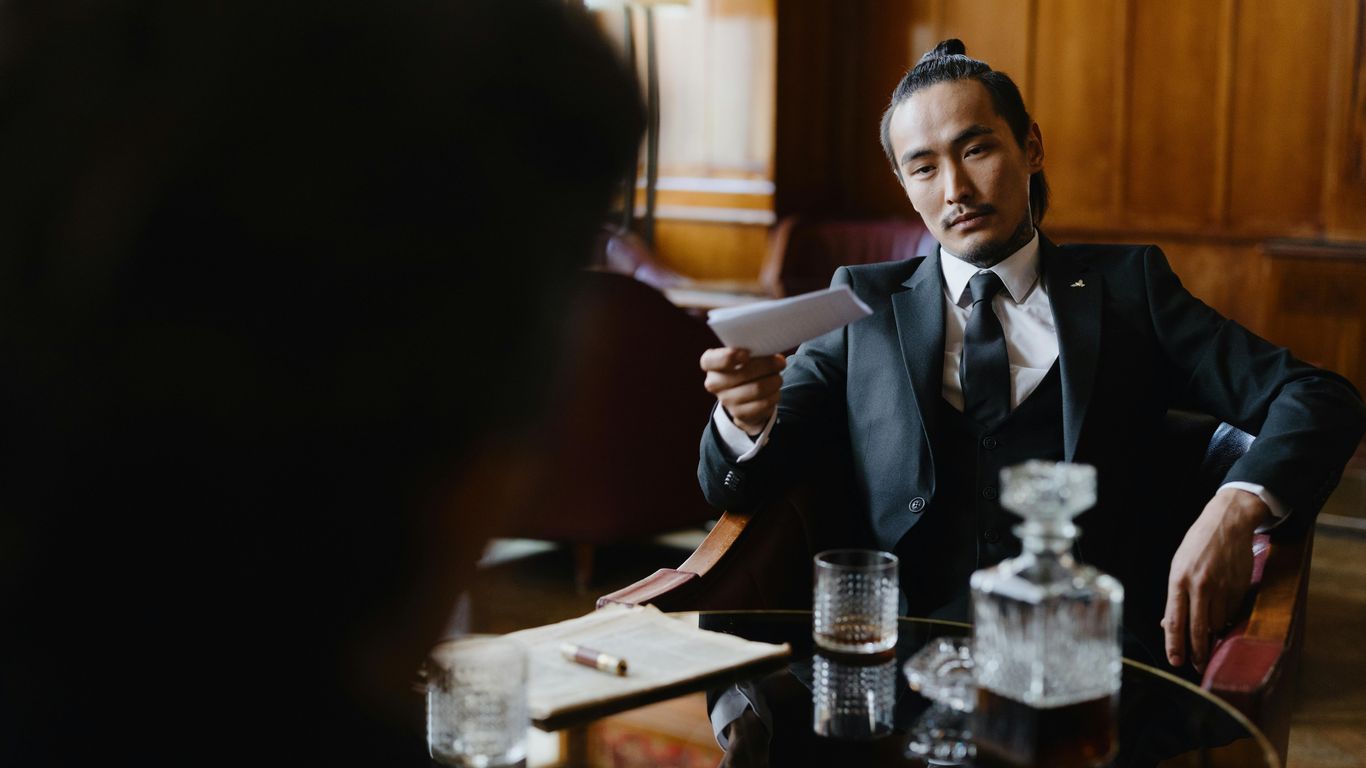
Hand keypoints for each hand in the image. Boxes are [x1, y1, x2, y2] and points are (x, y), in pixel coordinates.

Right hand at [700, 347, 785, 435]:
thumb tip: (775, 358)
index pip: (711, 360)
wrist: (743, 396)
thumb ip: (753, 351)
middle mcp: (713, 383)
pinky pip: (764, 403)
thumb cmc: (745, 366)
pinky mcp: (739, 414)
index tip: (746, 354)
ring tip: (778, 377)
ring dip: (774, 381)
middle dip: (768, 366)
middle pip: (744, 373)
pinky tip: (774, 390)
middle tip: (780, 362)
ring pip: (758, 388)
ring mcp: (725, 400)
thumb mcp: (745, 355)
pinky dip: (774, 395)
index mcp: (710, 363)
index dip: (728, 357)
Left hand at [1161, 488, 1265, 671]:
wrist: (1228, 523)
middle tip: (1197, 665)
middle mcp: (1200, 586)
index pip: (1175, 621)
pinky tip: (1223, 620)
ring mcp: (1222, 588)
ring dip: (1213, 635)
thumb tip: (1168, 625)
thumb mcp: (1178, 567)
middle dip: (1197, 652)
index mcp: (1179, 580)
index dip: (1175, 644)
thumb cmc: (1198, 546)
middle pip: (1198, 629)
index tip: (1176, 661)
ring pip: (1217, 624)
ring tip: (1210, 640)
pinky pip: (1233, 613)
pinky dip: (1227, 621)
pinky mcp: (1240, 588)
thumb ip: (1176, 597)